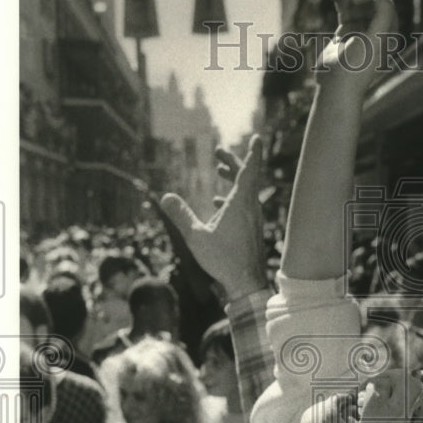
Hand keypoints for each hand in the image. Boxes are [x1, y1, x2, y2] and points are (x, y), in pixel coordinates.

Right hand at [161, 135, 266, 298]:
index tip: (257, 137)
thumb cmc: (224, 261)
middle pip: (246, 177)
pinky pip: (244, 207)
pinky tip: (219, 204)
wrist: (247, 284)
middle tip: (219, 152)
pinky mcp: (252, 231)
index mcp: (241, 204)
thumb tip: (165, 196)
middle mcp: (251, 209)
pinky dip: (233, 199)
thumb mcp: (196, 237)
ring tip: (220, 171)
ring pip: (246, 192)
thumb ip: (180, 215)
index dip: (253, 152)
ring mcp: (253, 220)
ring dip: (233, 179)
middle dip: (233, 161)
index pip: (249, 170)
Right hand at [316, 0, 397, 94]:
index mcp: (388, 32)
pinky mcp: (345, 31)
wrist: (336, 84)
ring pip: (355, 3)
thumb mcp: (375, 39)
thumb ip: (382, 13)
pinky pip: (344, 9)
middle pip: (369, 1)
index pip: (383, 3)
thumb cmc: (358, 65)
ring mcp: (360, 30)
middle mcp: (375, 30)